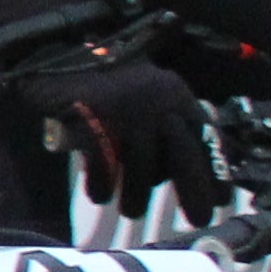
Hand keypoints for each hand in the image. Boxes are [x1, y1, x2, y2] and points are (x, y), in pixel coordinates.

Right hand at [0, 50, 221, 225]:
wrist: (51, 53)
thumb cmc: (97, 81)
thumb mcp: (143, 96)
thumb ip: (164, 123)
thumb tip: (179, 168)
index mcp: (175, 93)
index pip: (206, 137)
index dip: (215, 171)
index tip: (220, 198)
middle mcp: (157, 100)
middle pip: (183, 156)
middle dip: (192, 191)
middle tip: (198, 218)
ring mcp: (125, 109)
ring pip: (142, 166)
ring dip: (137, 195)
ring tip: (131, 211)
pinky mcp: (94, 119)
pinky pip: (104, 164)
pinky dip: (102, 184)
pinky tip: (100, 194)